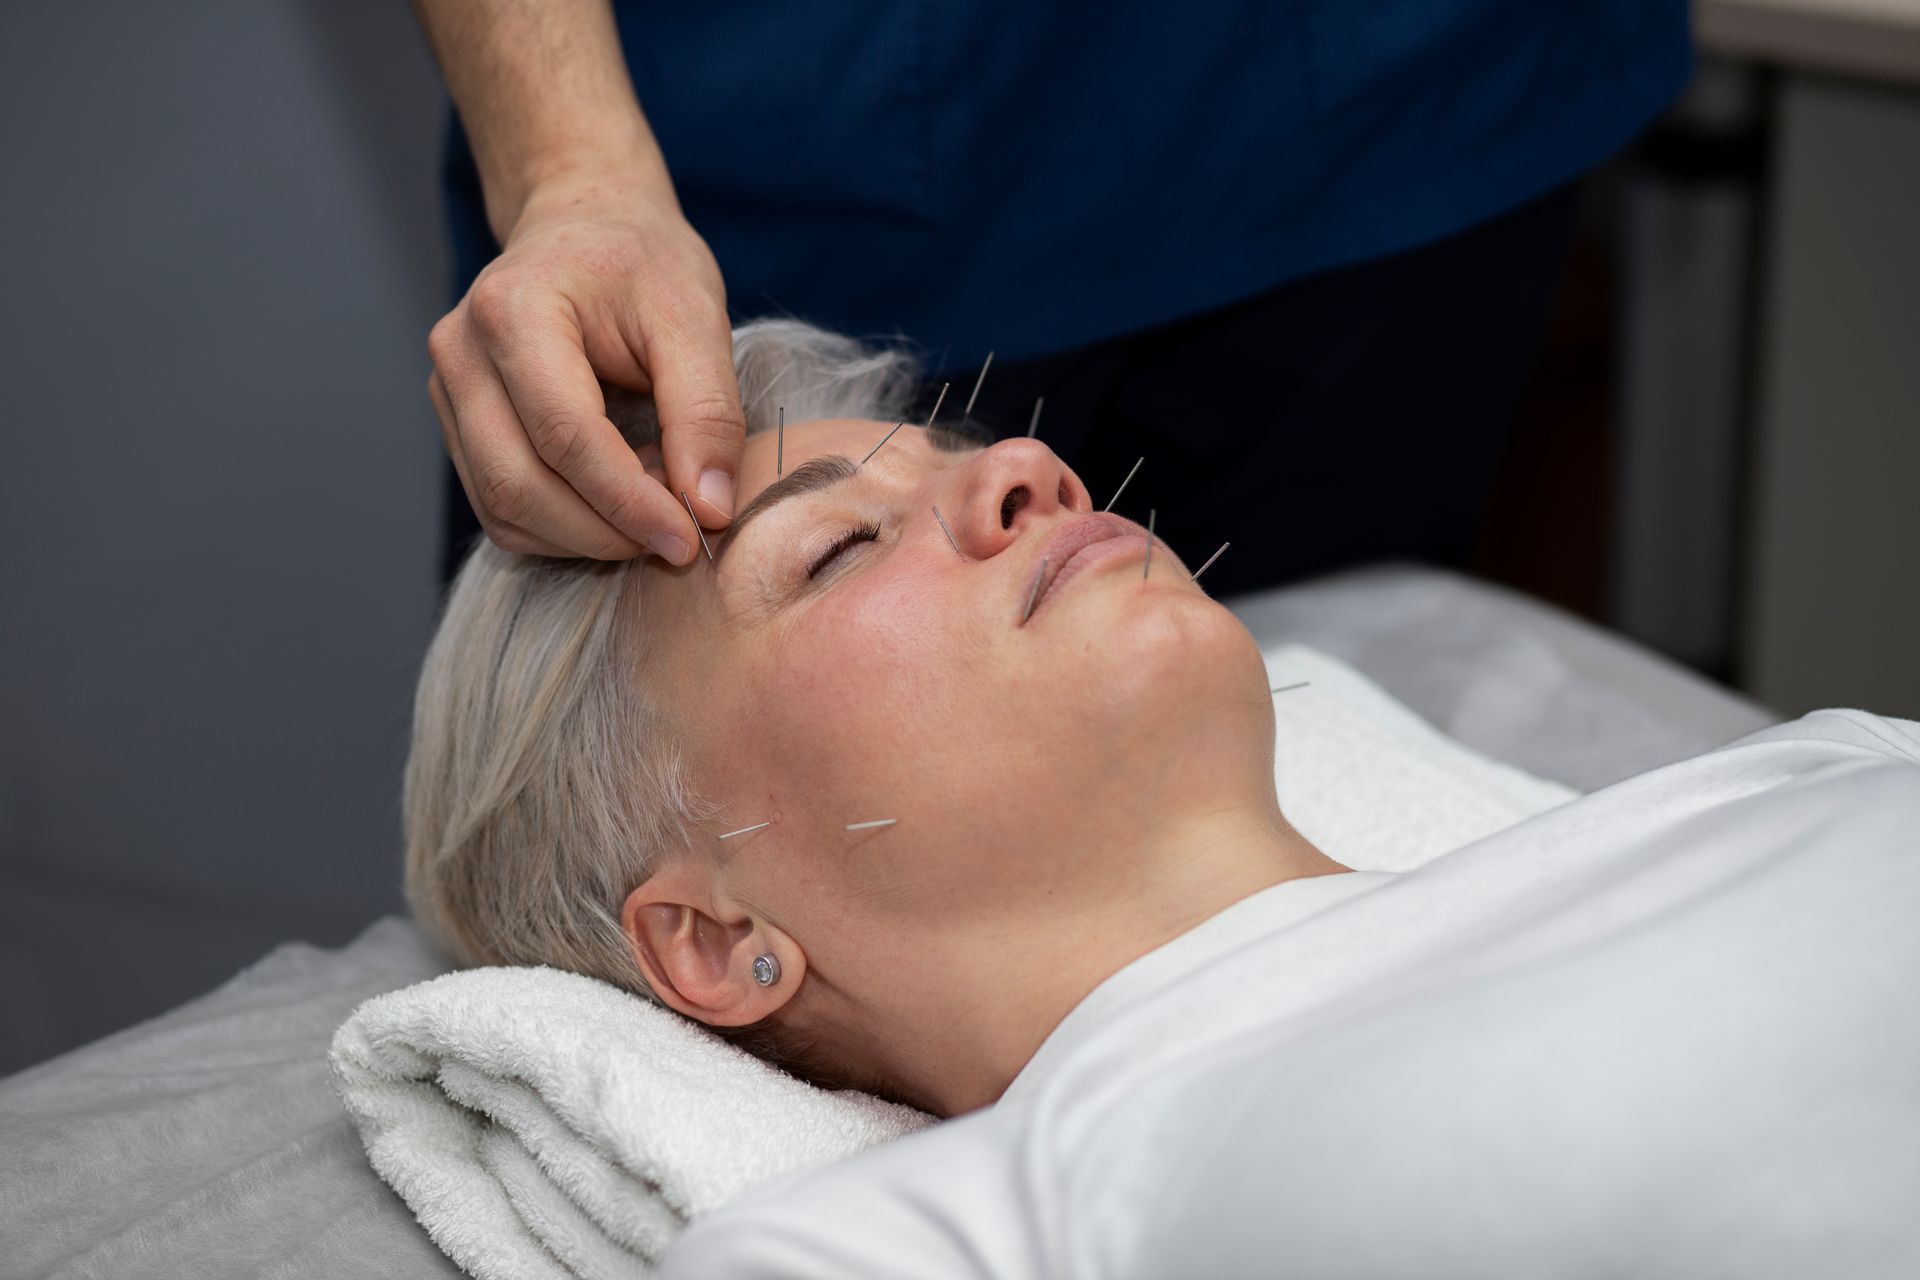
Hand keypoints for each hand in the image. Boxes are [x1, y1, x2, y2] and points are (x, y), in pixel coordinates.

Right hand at [426, 175, 741, 562]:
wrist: (585, 226)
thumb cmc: (641, 262)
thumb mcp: (695, 319)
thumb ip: (706, 411)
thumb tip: (709, 507)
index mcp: (513, 311)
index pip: (563, 435)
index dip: (627, 502)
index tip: (689, 539)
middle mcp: (461, 353)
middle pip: (518, 483)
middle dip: (604, 532)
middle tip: (678, 539)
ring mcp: (449, 392)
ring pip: (503, 508)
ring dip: (584, 537)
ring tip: (652, 511)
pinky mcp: (459, 425)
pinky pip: (500, 507)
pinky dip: (562, 529)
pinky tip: (616, 505)